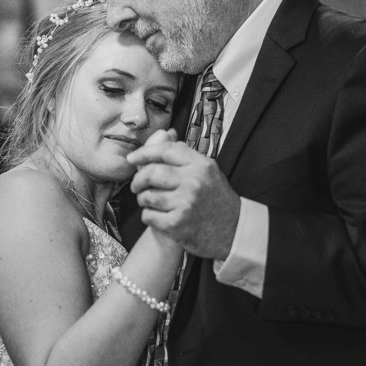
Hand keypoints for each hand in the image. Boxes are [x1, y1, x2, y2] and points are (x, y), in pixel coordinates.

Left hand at [127, 138, 240, 260]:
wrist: (234, 231)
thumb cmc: (216, 199)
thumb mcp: (207, 171)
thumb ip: (185, 154)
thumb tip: (164, 133)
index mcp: (201, 165)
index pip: (166, 150)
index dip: (144, 152)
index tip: (132, 158)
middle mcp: (194, 182)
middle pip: (152, 173)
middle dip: (138, 179)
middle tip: (136, 185)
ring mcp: (185, 204)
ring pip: (147, 196)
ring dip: (143, 199)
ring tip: (149, 201)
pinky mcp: (177, 225)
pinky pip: (148, 216)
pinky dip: (148, 216)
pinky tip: (157, 216)